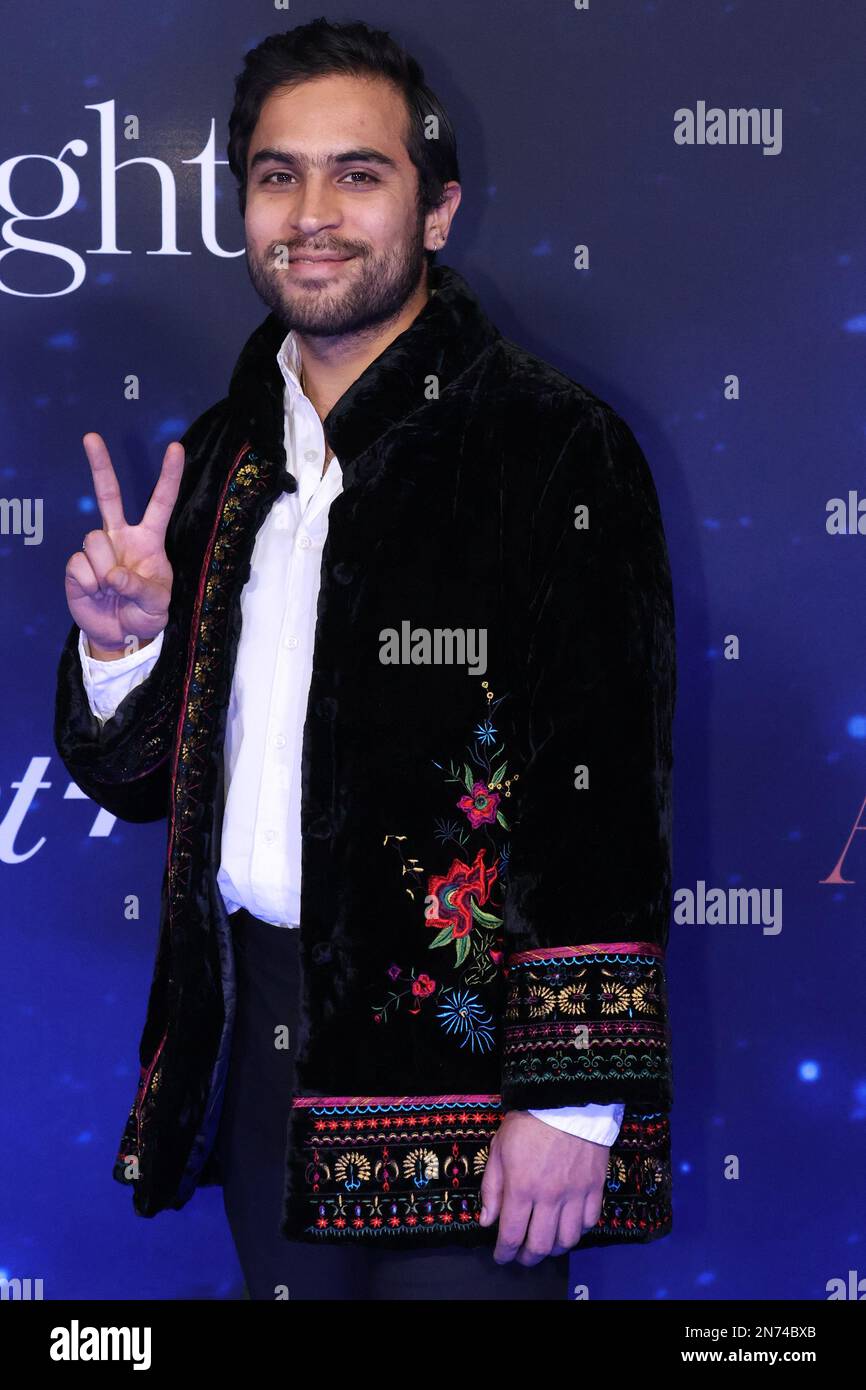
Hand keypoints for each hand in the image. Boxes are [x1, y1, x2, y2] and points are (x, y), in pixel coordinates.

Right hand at [64, 433, 184, 656]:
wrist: (122, 636)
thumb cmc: (146, 614)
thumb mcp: (158, 605)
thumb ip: (142, 588)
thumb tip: (114, 574)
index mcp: (149, 539)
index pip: (161, 502)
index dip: (168, 476)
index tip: (175, 447)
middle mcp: (121, 537)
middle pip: (109, 495)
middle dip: (100, 465)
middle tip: (91, 437)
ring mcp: (98, 549)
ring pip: (95, 538)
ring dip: (105, 570)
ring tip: (112, 590)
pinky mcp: (77, 566)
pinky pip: (80, 565)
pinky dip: (90, 584)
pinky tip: (96, 593)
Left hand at [479, 1111, 608, 1264]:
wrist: (565, 1100)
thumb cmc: (527, 1122)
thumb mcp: (498, 1149)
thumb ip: (492, 1187)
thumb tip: (487, 1222)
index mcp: (521, 1188)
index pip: (512, 1235)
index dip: (505, 1253)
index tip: (501, 1257)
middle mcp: (549, 1197)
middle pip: (540, 1245)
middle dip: (528, 1258)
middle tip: (521, 1256)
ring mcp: (575, 1194)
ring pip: (567, 1240)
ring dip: (554, 1249)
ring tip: (545, 1244)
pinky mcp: (595, 1187)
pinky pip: (589, 1222)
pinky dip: (578, 1231)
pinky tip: (568, 1226)